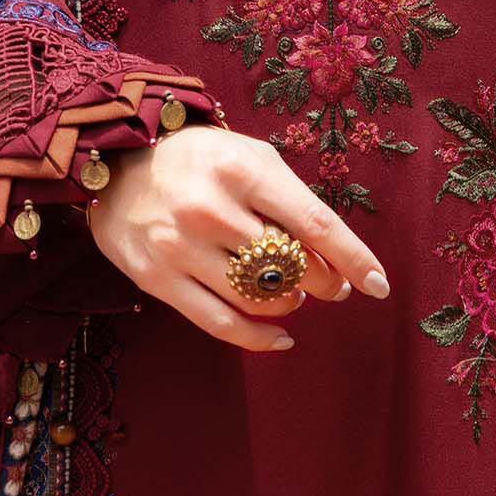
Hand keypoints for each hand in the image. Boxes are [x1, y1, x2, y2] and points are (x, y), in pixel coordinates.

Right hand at [85, 120, 390, 351]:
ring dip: (291, 304)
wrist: (117, 162)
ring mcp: (181, 246)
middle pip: (291, 264)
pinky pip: (220, 323)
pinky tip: (280, 336)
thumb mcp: (250, 158)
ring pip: (259, 298)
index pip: (314, 223)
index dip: (353, 258)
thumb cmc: (200, 160)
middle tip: (332, 284)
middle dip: (324, 281)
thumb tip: (334, 258)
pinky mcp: (157, 279)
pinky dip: (259, 337)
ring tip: (295, 295)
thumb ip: (290, 200)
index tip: (379, 285)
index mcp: (243, 170)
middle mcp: (212, 208)